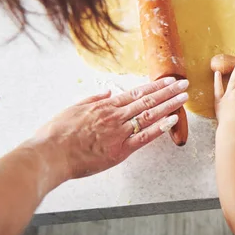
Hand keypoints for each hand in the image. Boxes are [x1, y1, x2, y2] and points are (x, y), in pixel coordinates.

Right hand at [32, 77, 188, 178]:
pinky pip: (144, 137)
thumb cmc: (57, 134)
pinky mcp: (120, 150)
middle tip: (184, 84)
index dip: (156, 86)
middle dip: (168, 92)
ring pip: (149, 115)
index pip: (137, 93)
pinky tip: (172, 121)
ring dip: (168, 105)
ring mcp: (119, 132)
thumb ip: (93, 100)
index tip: (169, 80)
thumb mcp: (73, 109)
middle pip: (147, 100)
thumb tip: (108, 92)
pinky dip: (159, 128)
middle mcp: (116, 116)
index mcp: (106, 106)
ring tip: (183, 98)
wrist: (50, 154)